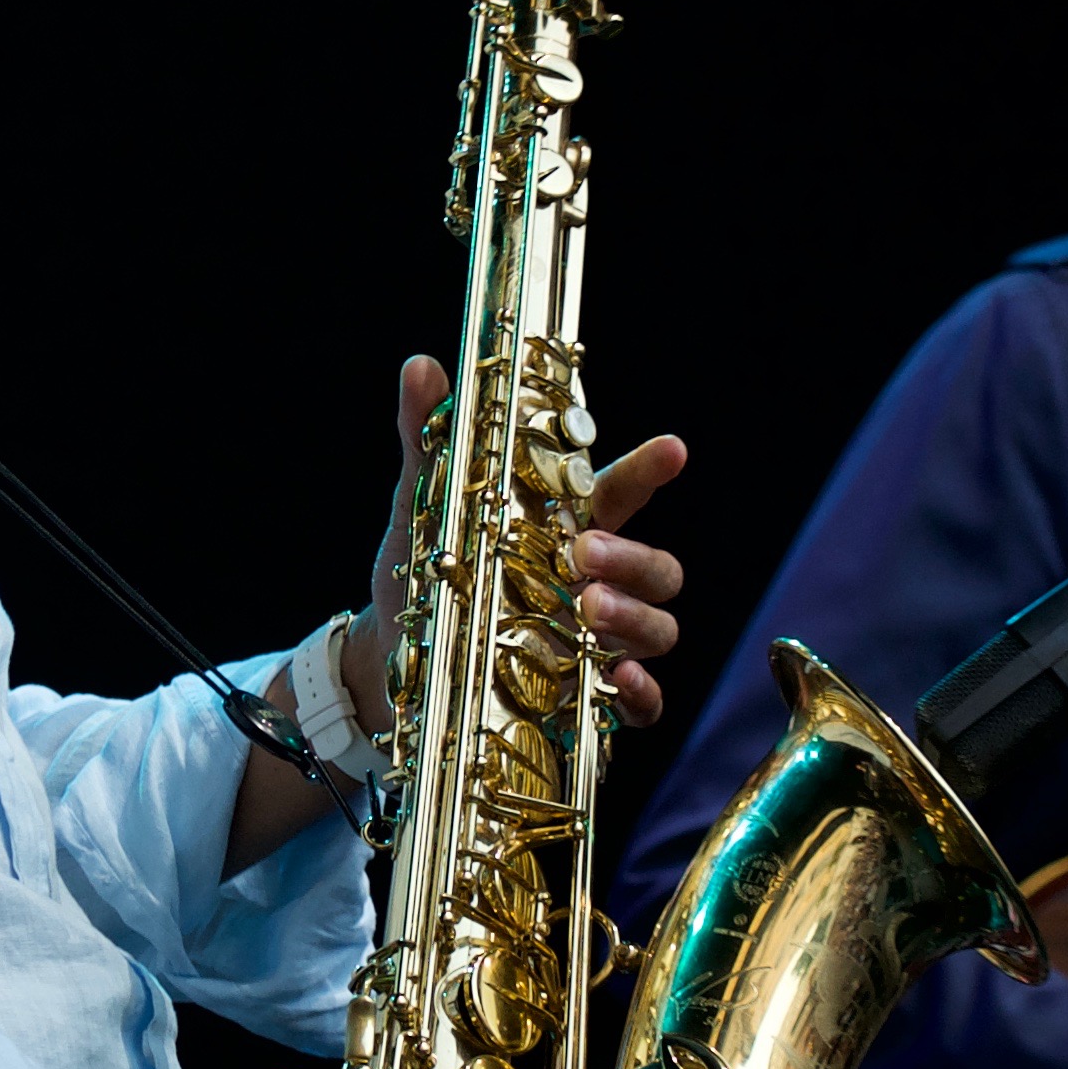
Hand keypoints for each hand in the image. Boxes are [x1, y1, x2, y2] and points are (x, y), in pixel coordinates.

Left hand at [354, 354, 702, 726]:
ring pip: (660, 626)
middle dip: (634, 558)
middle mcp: (593, 582)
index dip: (652, 468)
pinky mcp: (588, 694)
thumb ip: (426, 438)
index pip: (625, 491)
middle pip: (658, 567)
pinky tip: (619, 676)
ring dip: (636, 617)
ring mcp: (597, 639)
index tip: (672, 448)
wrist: (396, 653)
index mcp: (566, 526)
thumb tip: (420, 367)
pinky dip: (644, 691)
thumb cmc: (424, 570)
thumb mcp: (420, 503)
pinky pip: (646, 701)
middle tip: (584, 556)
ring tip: (589, 612)